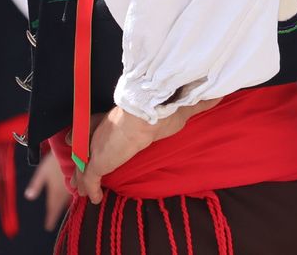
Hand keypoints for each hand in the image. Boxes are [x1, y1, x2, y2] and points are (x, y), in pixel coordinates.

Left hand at [24, 151, 69, 231]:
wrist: (72, 150)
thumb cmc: (54, 161)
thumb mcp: (42, 171)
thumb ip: (36, 184)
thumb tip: (28, 196)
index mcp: (55, 192)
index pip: (52, 209)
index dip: (50, 218)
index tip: (48, 227)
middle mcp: (65, 193)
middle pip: (61, 206)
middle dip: (57, 214)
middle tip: (53, 223)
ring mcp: (73, 188)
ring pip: (69, 201)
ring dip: (66, 207)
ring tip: (63, 213)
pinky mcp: (78, 182)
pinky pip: (76, 194)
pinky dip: (74, 198)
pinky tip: (73, 198)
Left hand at [74, 99, 221, 203]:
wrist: (148, 112)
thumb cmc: (162, 108)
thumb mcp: (181, 107)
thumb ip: (196, 104)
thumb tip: (217, 98)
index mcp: (121, 117)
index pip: (103, 125)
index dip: (97, 132)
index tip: (91, 139)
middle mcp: (105, 129)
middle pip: (86, 141)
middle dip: (82, 153)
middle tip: (79, 164)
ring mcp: (99, 145)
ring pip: (85, 163)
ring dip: (83, 175)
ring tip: (81, 187)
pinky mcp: (98, 162)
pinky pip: (90, 179)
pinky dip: (90, 188)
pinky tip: (94, 198)